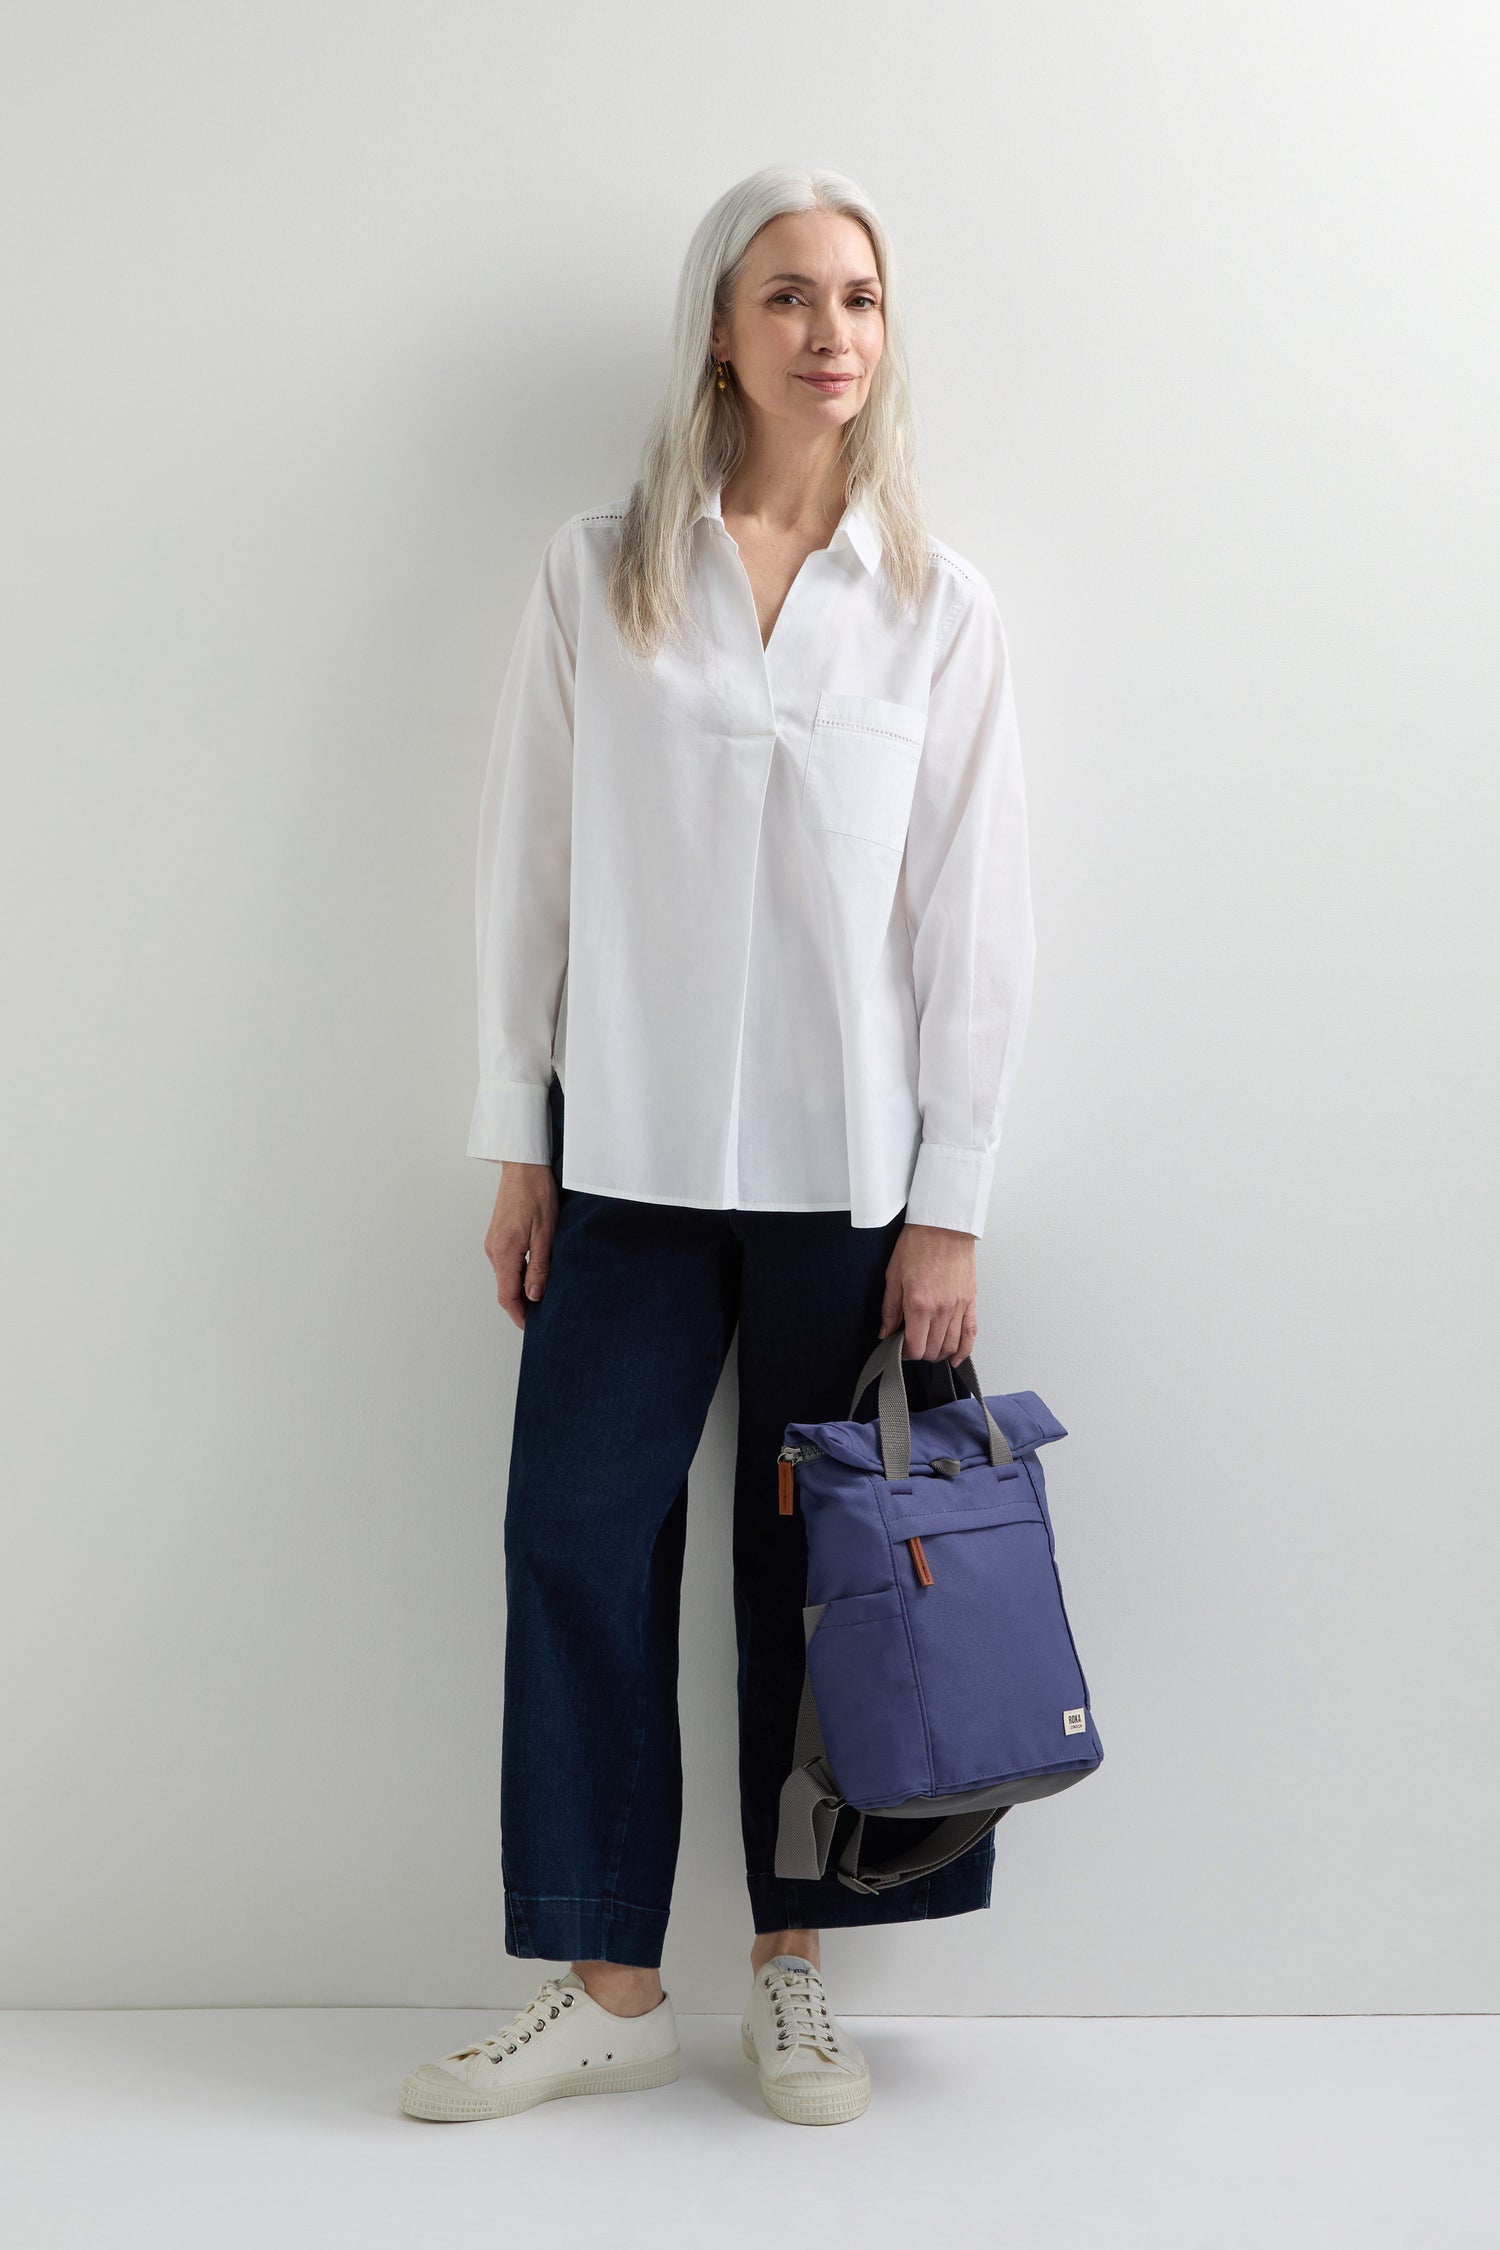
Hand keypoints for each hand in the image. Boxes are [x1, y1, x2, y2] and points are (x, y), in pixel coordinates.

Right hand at [485, 1161, 559, 1328]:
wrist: (523, 1166)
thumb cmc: (536, 1194)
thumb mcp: (545, 1233)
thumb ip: (539, 1267)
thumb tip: (534, 1295)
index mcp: (504, 1252)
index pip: (507, 1295)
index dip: (519, 1315)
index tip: (532, 1327)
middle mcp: (493, 1250)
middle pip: (504, 1289)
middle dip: (521, 1306)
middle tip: (542, 1316)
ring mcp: (493, 1243)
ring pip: (505, 1276)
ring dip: (520, 1289)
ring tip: (542, 1296)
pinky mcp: (497, 1236)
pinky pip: (505, 1263)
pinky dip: (518, 1274)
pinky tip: (535, 1273)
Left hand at [877, 1222, 977, 1363]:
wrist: (943, 1225)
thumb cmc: (918, 1244)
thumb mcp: (893, 1275)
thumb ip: (890, 1309)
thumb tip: (885, 1332)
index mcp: (919, 1304)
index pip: (915, 1347)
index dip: (905, 1354)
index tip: (900, 1348)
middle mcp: (941, 1310)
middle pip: (933, 1350)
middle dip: (921, 1354)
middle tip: (912, 1345)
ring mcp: (958, 1307)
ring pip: (951, 1345)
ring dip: (939, 1354)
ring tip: (929, 1348)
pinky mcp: (970, 1301)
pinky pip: (971, 1334)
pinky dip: (964, 1350)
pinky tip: (956, 1357)